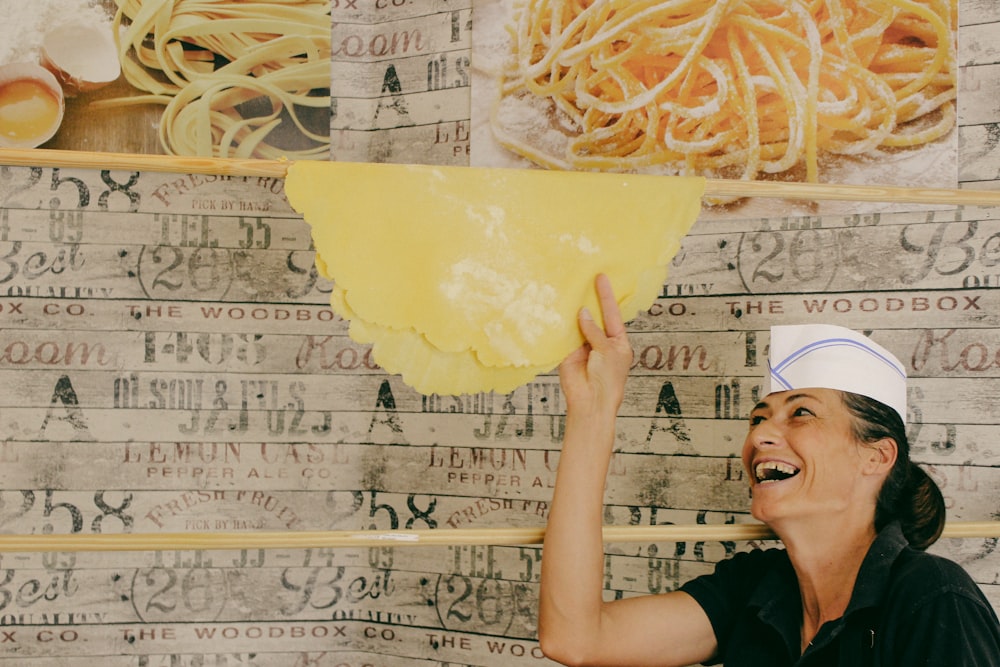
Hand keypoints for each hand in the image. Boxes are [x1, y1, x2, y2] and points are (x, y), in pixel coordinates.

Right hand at [559, 274, 633, 414]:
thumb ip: (594, 331)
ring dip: (574, 311)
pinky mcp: (568, 352)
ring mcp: (583, 346)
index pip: (612, 314)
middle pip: (594, 317)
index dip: (606, 296)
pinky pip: (564, 335)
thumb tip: (582, 313)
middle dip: (589, 301)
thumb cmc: (608, 379)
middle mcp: (600, 342)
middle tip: (584, 278)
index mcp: (617, 342)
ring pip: (578, 325)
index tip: (602, 278)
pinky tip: (557, 309)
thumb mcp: (607, 350)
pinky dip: (561, 325)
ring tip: (569, 289)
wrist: (590, 402)